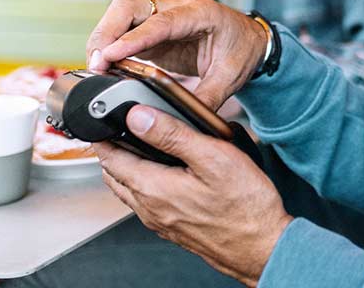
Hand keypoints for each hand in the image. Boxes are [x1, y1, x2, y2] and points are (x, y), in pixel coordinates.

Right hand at [86, 0, 268, 109]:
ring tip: (95, 67)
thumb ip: (207, 96)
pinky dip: (110, 45)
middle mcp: (176, 9)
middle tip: (96, 64)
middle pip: (130, 6)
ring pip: (122, 14)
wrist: (251, 40)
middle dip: (107, 31)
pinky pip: (124, 30)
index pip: (160, 23)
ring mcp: (162, 17)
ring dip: (103, 37)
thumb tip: (183, 118)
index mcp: (200, 13)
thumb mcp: (231, 76)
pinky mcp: (153, 31)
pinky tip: (104, 66)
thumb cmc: (243, 50)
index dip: (132, 39)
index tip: (108, 56)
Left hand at [96, 105, 291, 287]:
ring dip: (126, 169)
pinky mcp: (174, 229)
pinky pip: (146, 204)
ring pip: (130, 191)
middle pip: (115, 176)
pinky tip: (163, 175)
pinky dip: (142, 185)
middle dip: (111, 152)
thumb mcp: (211, 157)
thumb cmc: (245, 205)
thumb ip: (172, 134)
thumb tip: (138, 117)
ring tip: (136, 147)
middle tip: (115, 130)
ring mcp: (162, 222)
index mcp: (153, 188)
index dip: (103, 136)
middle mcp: (151, 209)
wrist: (262, 247)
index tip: (101, 120)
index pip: (111, 159)